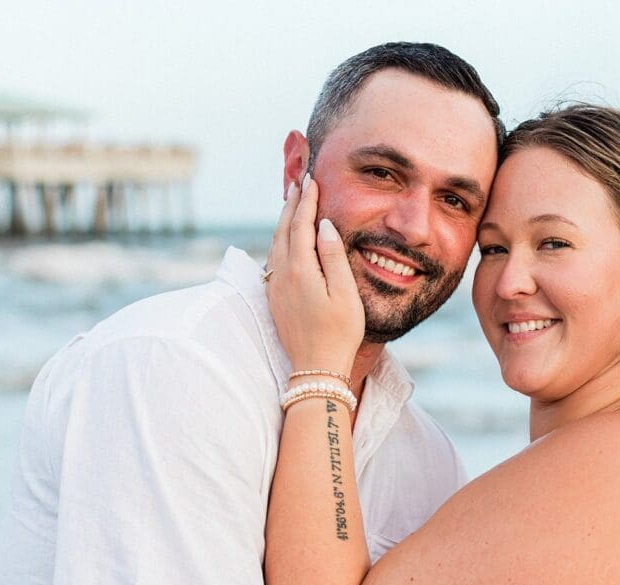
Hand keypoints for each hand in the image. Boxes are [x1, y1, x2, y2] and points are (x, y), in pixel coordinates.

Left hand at [265, 176, 363, 374]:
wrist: (316, 367)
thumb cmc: (339, 333)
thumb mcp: (345, 293)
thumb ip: (333, 256)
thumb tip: (324, 226)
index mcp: (300, 270)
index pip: (300, 225)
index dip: (306, 202)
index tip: (311, 181)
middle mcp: (281, 275)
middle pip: (283, 231)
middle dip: (291, 205)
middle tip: (299, 183)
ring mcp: (275, 288)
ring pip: (275, 244)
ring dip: (284, 222)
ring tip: (292, 205)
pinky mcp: (275, 298)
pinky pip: (274, 259)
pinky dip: (280, 241)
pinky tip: (287, 240)